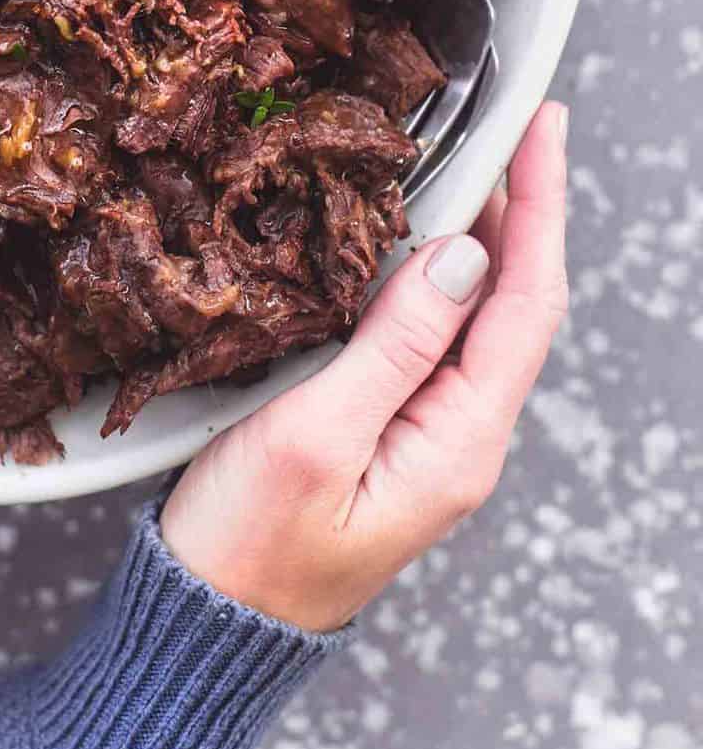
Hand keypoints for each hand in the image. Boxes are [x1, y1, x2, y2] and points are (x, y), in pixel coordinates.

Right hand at [161, 102, 568, 631]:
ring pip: (474, 318)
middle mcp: (460, 436)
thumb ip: (394, 344)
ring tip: (474, 163)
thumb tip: (461, 256)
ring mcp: (427, 436)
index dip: (540, 207)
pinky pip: (431, 337)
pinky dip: (433, 274)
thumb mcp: (317, 433)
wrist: (207, 622)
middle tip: (511, 126)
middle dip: (522, 210)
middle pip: (514, 304)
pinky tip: (411, 241)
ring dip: (482, 237)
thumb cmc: (250, 542)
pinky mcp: (388, 430)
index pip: (525, 302)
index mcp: (459, 440)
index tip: (540, 128)